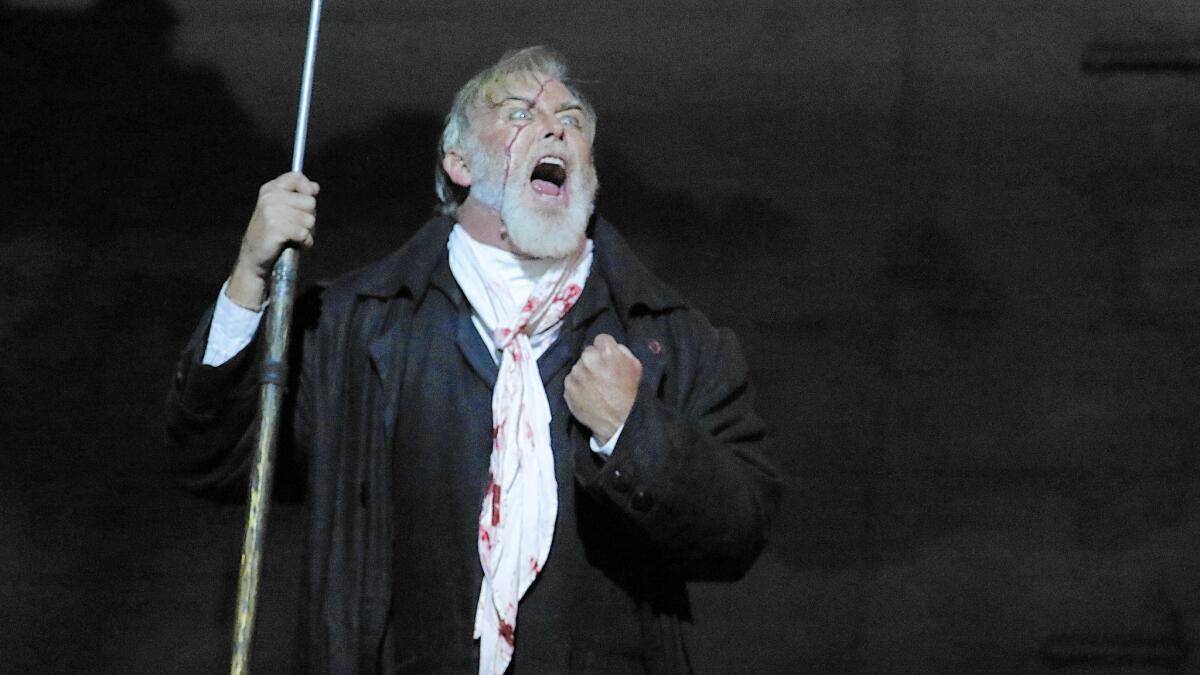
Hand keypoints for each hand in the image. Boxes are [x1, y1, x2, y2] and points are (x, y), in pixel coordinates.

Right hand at [226, 172, 319, 307]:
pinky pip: (304, 233)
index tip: (307, 198)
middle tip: (296, 226)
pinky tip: (297, 244)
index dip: (307, 188)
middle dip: (308, 216)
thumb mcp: (280, 210)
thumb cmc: (271, 233)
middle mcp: (270, 197)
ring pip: (310, 219)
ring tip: (294, 236)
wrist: (253, 257)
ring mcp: (272, 212)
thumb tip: (315, 187)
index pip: (296, 176)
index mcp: (270, 189)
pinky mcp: (277, 228)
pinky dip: (305, 242)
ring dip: (307, 232)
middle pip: (309, 201)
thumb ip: (297, 196)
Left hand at [564, 334, 642, 444]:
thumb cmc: (630, 395)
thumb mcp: (636, 367)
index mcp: (606, 351)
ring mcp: (575, 374)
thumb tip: (613, 347)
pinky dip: (577, 387)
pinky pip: (571, 382)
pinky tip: (588, 395)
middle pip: (588, 353)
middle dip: (594, 360)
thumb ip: (623, 351)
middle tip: (602, 375)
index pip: (601, 339)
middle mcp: (588, 359)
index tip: (607, 358)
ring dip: (584, 374)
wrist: (618, 421)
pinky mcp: (567, 388)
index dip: (605, 349)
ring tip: (595, 388)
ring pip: (578, 367)